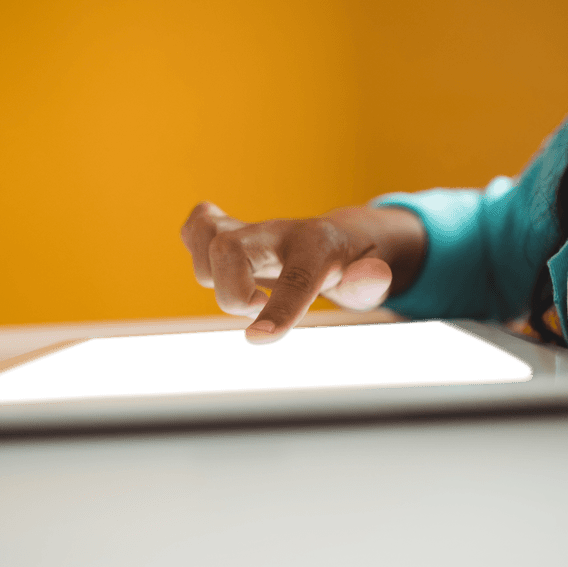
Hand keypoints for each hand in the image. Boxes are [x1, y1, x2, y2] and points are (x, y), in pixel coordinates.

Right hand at [180, 202, 421, 344]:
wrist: (337, 240)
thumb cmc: (353, 265)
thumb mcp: (374, 276)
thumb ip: (372, 279)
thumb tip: (372, 275)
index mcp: (317, 245)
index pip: (295, 277)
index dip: (277, 308)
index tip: (256, 338)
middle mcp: (276, 231)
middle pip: (228, 248)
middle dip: (233, 294)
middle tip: (260, 306)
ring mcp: (249, 228)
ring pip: (202, 237)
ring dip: (212, 277)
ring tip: (246, 291)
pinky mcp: (227, 232)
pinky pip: (193, 228)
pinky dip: (194, 249)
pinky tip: (223, 270)